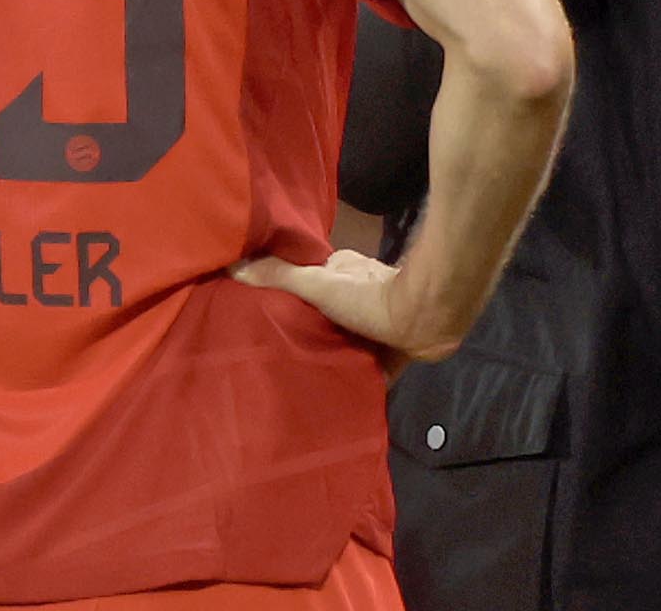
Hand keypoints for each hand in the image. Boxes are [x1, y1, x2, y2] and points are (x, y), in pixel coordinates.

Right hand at [232, 251, 450, 368]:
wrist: (426, 319)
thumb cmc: (369, 298)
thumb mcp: (318, 284)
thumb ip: (281, 277)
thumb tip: (234, 266)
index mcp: (344, 271)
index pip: (310, 281)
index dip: (292, 297)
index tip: (268, 316)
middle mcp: (362, 291)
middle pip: (329, 313)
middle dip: (312, 330)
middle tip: (283, 353)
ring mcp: (381, 319)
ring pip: (350, 338)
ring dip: (336, 353)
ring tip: (306, 377)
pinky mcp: (396, 347)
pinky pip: (371, 363)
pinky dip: (359, 375)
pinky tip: (341, 394)